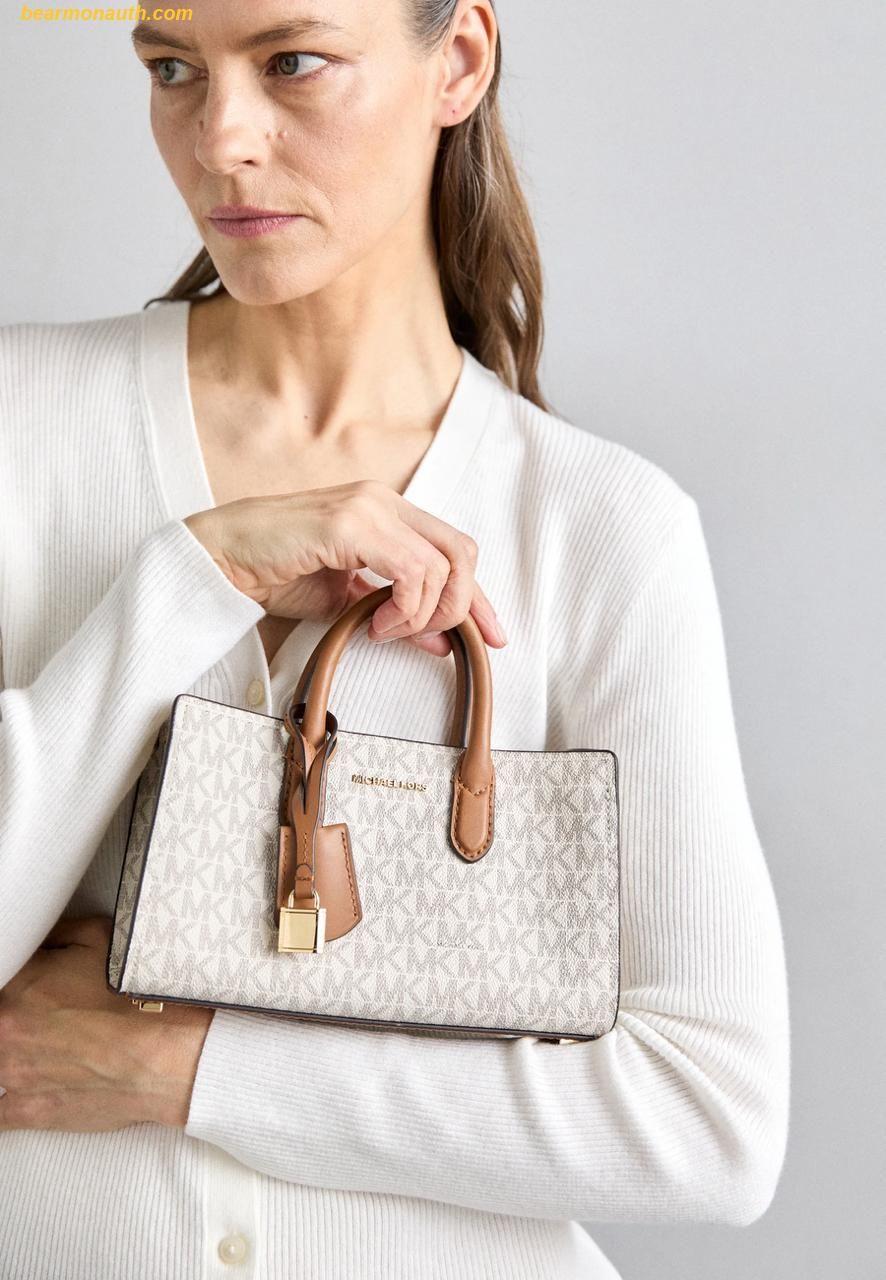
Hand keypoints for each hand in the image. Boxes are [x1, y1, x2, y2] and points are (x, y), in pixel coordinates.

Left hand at [0, 916, 212, 1132]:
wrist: (167, 1056)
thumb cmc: (140, 998)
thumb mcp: (101, 938)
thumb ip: (57, 933)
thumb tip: (39, 937)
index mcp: (17, 986)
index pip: (1, 974)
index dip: (17, 980)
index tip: (33, 984)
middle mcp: (5, 1031)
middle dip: (16, 1015)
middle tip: (46, 1012)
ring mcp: (13, 1075)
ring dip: (12, 1051)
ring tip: (44, 1044)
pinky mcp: (29, 1110)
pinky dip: (8, 1097)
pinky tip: (28, 1082)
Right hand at [183, 479, 507, 657]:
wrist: (219, 559)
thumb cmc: (274, 573)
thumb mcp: (347, 602)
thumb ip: (396, 614)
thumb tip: (441, 643)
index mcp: (387, 513)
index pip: (454, 549)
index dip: (478, 597)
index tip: (491, 636)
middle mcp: (384, 501)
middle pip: (462, 550)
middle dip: (462, 604)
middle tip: (434, 640)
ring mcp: (367, 507)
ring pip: (442, 562)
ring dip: (423, 611)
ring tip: (384, 631)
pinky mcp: (348, 523)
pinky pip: (410, 568)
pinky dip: (405, 605)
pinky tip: (374, 623)